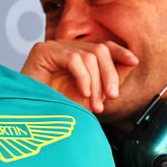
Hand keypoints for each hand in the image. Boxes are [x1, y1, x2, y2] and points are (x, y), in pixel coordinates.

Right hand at [20, 39, 137, 113]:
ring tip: (93, 105)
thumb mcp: (90, 96)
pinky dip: (83, 78)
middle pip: (100, 50)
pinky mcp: (42, 51)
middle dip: (109, 75)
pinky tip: (82, 94)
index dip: (119, 52)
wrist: (32, 120)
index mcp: (76, 56)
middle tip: (110, 98)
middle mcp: (65, 48)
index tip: (134, 61)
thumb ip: (108, 80)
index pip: (102, 46)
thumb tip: (130, 62)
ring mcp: (53, 48)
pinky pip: (74, 59)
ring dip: (96, 83)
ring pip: (89, 56)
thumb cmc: (57, 110)